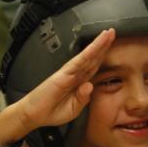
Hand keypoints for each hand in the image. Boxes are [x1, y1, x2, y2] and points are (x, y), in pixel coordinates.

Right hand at [0, 29, 115, 146]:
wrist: (34, 115)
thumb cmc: (52, 111)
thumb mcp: (73, 110)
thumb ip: (83, 99)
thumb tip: (90, 85)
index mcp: (80, 83)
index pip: (94, 66)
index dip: (104, 56)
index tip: (112, 46)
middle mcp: (76, 75)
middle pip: (93, 58)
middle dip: (104, 45)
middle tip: (113, 31)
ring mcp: (69, 73)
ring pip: (87, 56)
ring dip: (98, 44)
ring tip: (108, 33)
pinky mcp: (63, 74)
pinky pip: (78, 62)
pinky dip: (87, 53)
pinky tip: (95, 46)